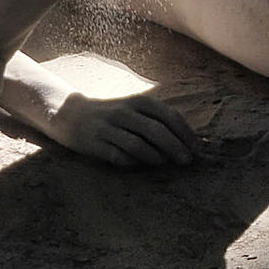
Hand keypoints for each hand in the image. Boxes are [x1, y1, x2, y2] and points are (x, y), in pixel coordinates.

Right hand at [45, 91, 200, 167]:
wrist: (70, 114)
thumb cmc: (112, 115)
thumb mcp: (134, 109)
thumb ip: (157, 121)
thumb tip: (188, 141)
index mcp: (139, 102)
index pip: (169, 116)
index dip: (186, 133)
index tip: (198, 149)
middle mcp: (125, 112)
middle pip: (156, 130)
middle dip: (175, 147)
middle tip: (187, 162)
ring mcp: (109, 127)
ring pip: (137, 144)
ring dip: (155, 157)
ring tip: (164, 164)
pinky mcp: (95, 142)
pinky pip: (118, 156)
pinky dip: (132, 163)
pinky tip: (139, 166)